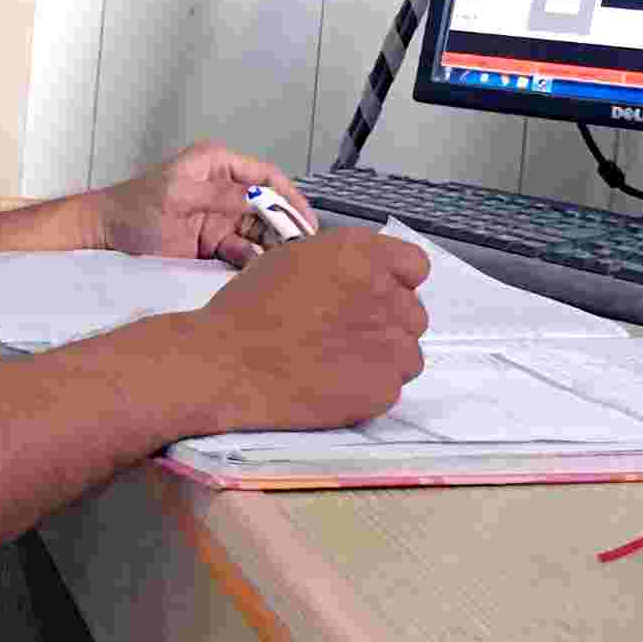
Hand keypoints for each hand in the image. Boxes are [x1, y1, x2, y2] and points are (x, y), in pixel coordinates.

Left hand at [88, 140, 320, 265]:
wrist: (106, 235)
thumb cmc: (135, 207)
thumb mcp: (175, 195)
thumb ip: (215, 195)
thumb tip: (255, 197)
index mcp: (217, 165)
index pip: (265, 175)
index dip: (289, 195)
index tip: (306, 219)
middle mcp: (224, 189)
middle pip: (268, 206)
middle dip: (286, 225)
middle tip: (303, 248)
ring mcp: (220, 218)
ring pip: (259, 231)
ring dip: (272, 246)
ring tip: (287, 263)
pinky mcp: (213, 244)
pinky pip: (242, 252)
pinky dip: (252, 261)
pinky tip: (260, 271)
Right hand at [185, 230, 430, 434]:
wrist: (227, 362)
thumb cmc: (249, 309)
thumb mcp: (294, 258)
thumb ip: (342, 262)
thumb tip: (364, 278)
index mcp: (360, 254)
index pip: (414, 265)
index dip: (394, 281)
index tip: (373, 294)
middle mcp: (384, 293)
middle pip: (413, 311)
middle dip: (386, 322)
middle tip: (345, 333)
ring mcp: (389, 343)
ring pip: (408, 351)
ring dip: (383, 356)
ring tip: (338, 360)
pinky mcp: (383, 387)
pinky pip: (392, 385)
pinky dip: (369, 387)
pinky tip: (334, 382)